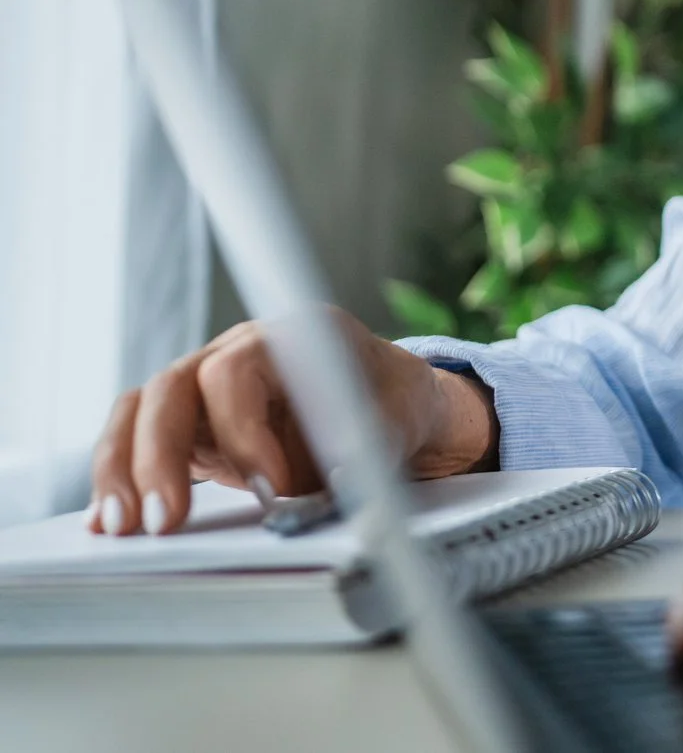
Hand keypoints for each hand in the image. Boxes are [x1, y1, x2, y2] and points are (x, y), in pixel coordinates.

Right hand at [86, 310, 495, 536]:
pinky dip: (121, 478)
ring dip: (124, 471)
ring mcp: (206, 384)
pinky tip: (108, 522)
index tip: (267, 487)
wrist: (389, 404)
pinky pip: (137, 440)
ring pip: (140, 412)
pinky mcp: (189, 422)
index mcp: (292, 335)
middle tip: (166, 521)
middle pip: (172, 388)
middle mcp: (237, 350)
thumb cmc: (390, 407)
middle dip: (160, 456)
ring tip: (121, 529)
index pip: (236, 370)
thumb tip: (334, 481)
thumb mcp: (392, 426)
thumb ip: (362, 449)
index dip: (242, 430)